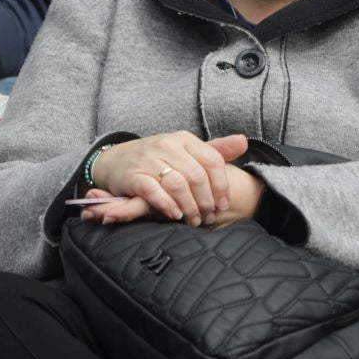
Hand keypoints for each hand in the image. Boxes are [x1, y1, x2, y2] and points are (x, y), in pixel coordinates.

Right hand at [87, 132, 247, 226]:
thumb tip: (243, 142)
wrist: (115, 160)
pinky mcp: (133, 175)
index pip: (212, 160)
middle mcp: (167, 145)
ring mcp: (149, 160)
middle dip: (206, 201)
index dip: (222, 185)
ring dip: (190, 207)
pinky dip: (167, 205)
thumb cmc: (157, 159)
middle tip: (209, 217)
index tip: (223, 204)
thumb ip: (214, 150)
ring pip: (178, 185)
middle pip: (197, 176)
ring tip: (194, 220)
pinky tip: (175, 214)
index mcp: (184, 139)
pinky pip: (154, 191)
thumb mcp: (185, 151)